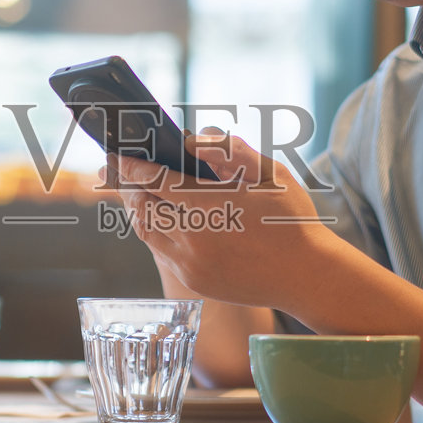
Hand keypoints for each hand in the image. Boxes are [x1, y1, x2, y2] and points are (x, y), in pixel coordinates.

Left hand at [106, 132, 335, 309]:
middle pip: (141, 206)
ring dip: (137, 209)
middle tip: (115, 170)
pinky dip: (155, 231)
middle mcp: (192, 236)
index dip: (132, 166)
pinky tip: (161, 218)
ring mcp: (191, 263)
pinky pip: (161, 251)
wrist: (307, 276)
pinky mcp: (195, 281)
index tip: (119, 154)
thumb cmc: (292, 218)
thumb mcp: (269, 172)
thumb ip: (229, 150)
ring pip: (146, 231)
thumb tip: (190, 141)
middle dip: (127, 186)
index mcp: (209, 204)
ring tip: (135, 192)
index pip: (154, 180)